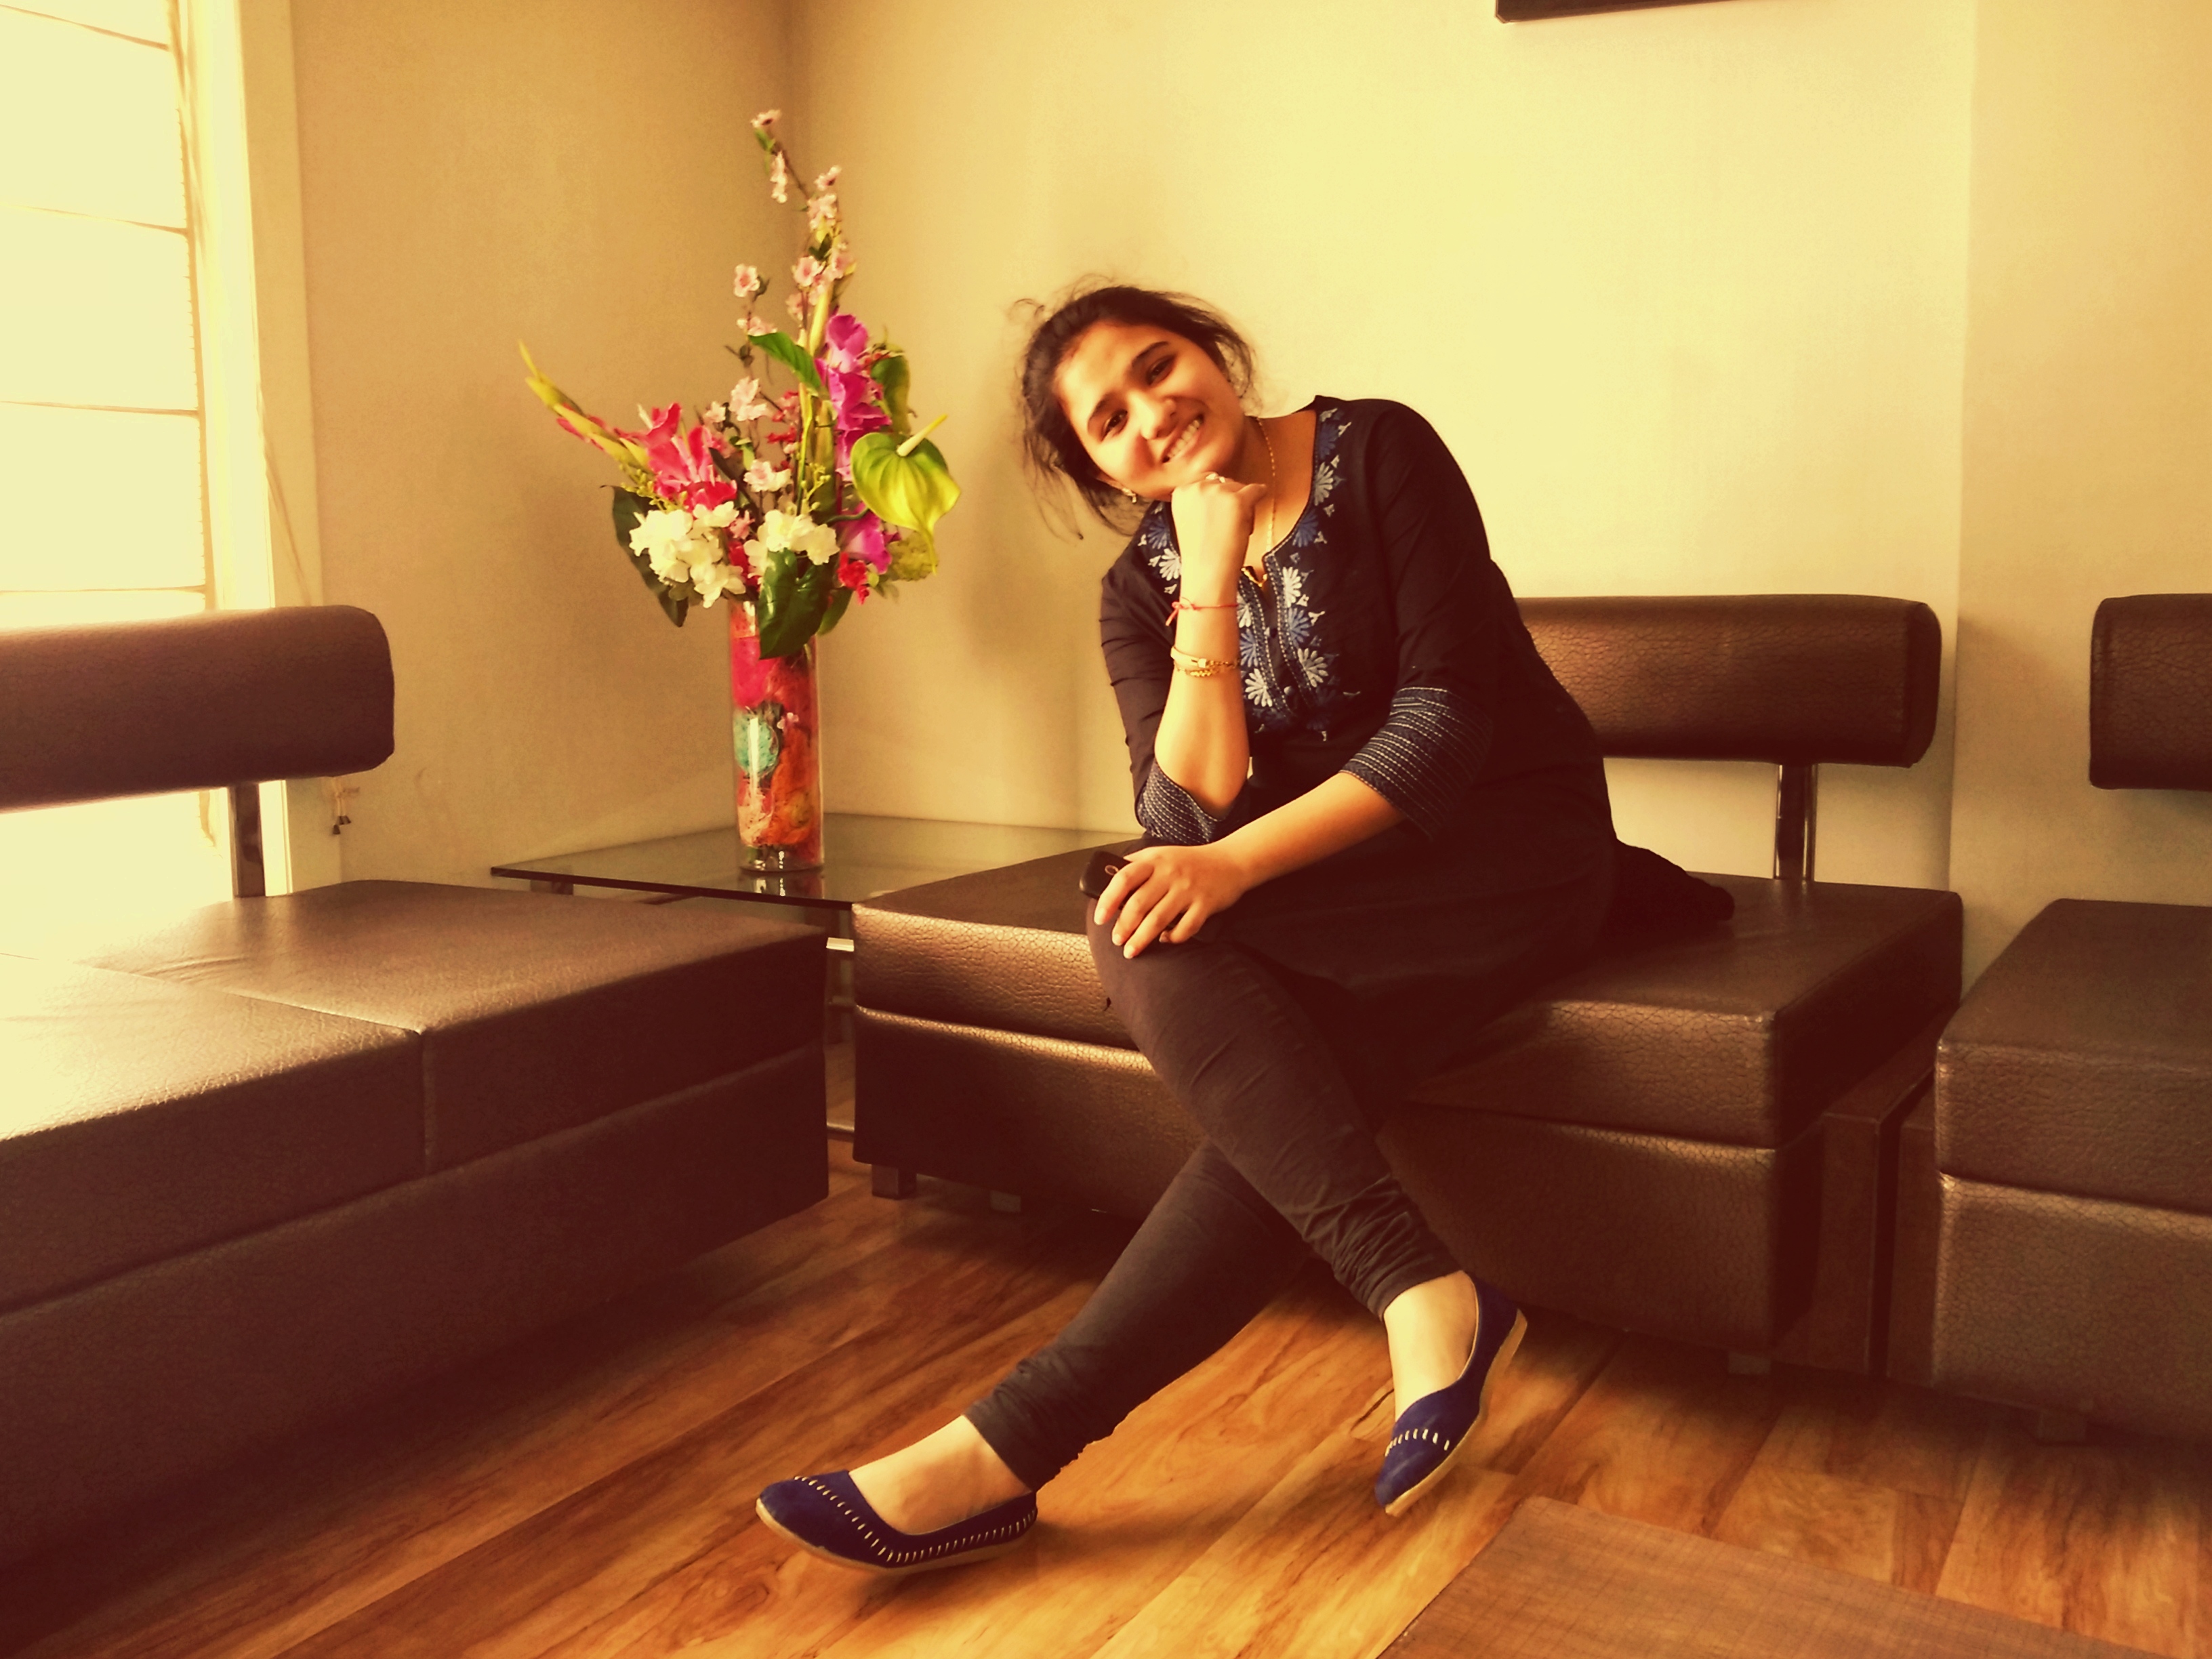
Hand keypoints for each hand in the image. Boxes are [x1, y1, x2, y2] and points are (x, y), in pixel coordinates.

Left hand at [1093, 842, 1252, 957]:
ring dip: (1141, 939)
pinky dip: (1173, 938)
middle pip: (1139, 904)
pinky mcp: (1205, 905)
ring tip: (1130, 951)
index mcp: (1155, 860)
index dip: (1108, 899)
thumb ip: (1137, 864)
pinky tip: (1164, 939)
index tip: (1100, 917)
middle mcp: (1171, 874)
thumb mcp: (1162, 854)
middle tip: (1116, 940)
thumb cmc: (1192, 861)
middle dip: (1123, 927)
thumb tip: (1108, 877)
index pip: (1124, 878)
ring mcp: (1188, 890)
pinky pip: (1186, 928)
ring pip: (1158, 920)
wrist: (1232, 861)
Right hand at [1170, 471, 1266, 600]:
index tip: (1219, 507)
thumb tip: (1218, 486)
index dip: (1215, 494)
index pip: (1204, 480)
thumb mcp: (1187, 518)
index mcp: (1181, 491)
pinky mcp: (1238, 500)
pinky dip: (1259, 495)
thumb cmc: (1199, 552)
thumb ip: (1197, 500)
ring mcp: (1218, 492)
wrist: (1207, 572)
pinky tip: (1259, 499)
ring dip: (1241, 501)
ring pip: (1238, 487)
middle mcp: (1198, 487)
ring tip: (1236, 524)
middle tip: (1227, 521)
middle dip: (1228, 497)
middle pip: (1222, 482)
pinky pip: (1256, 489)